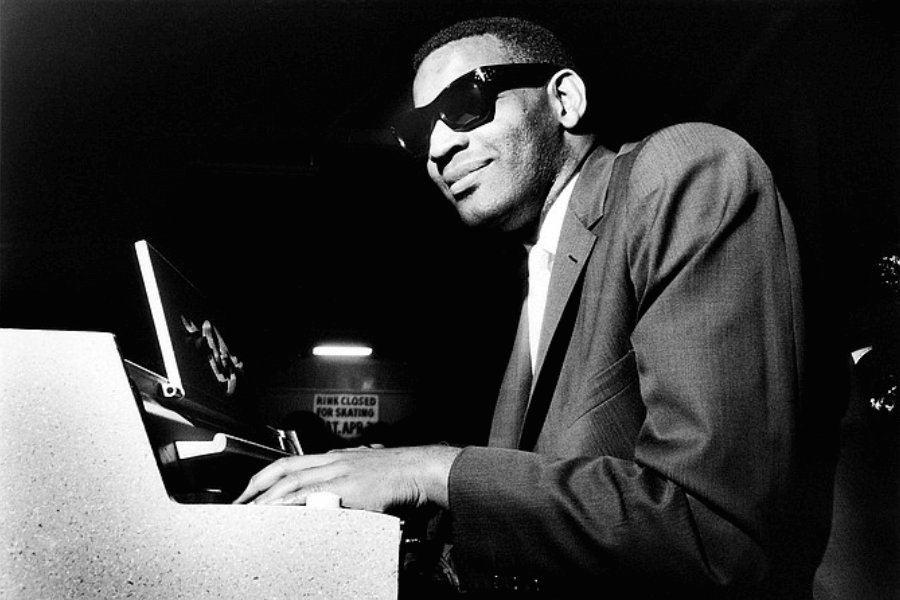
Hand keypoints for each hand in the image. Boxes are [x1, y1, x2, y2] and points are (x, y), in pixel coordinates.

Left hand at [232, 445, 461, 512]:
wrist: (420, 469)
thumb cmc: (399, 475)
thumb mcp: (367, 474)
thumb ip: (349, 483)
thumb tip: (336, 497)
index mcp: (336, 458)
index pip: (293, 463)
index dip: (269, 475)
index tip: (253, 489)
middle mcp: (333, 460)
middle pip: (284, 467)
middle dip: (258, 483)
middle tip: (240, 501)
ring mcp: (339, 472)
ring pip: (292, 480)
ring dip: (267, 496)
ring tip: (250, 511)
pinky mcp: (347, 487)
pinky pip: (310, 494)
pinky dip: (289, 502)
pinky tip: (277, 512)